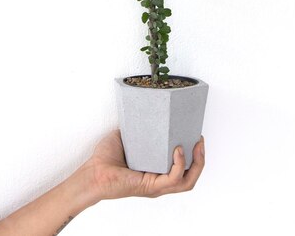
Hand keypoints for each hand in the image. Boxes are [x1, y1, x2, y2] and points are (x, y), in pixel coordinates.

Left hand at [78, 129, 204, 200]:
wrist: (93, 171)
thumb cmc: (105, 158)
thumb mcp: (128, 136)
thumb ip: (140, 127)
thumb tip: (148, 108)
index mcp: (156, 170)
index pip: (183, 168)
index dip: (193, 155)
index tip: (195, 135)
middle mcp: (159, 180)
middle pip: (190, 177)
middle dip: (201, 160)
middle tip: (200, 141)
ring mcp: (156, 186)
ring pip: (187, 182)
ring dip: (196, 163)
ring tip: (196, 145)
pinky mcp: (151, 186)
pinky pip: (173, 178)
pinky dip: (180, 165)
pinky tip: (178, 150)